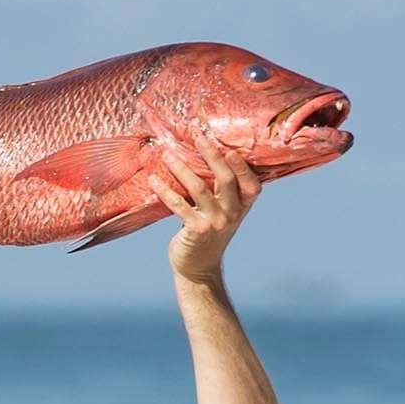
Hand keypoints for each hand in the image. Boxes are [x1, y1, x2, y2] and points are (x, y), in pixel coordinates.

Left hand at [154, 131, 259, 285]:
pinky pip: (179, 205)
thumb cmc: (209, 231)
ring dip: (182, 169)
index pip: (251, 183)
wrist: (198, 266)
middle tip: (197, 137)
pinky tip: (153, 180)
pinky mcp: (196, 229)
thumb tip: (208, 156)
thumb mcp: (224, 211)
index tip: (231, 148)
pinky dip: (165, 191)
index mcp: (244, 205)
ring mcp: (216, 222)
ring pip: (199, 188)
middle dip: (212, 155)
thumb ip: (223, 190)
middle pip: (226, 178)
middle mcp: (233, 213)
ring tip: (167, 154)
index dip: (243, 166)